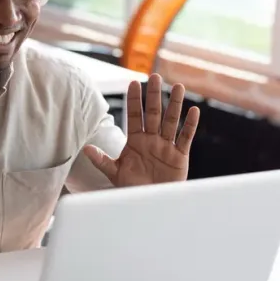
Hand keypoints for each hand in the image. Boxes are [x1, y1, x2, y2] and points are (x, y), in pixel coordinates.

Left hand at [85, 73, 199, 186]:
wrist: (150, 203)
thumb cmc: (132, 188)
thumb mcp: (115, 173)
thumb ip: (102, 160)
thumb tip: (85, 149)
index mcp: (135, 141)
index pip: (134, 116)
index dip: (134, 100)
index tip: (133, 83)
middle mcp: (151, 139)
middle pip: (154, 113)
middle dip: (154, 95)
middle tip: (155, 76)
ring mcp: (166, 146)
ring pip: (171, 121)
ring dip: (175, 104)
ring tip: (178, 87)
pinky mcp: (180, 156)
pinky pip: (185, 137)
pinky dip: (190, 125)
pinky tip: (194, 111)